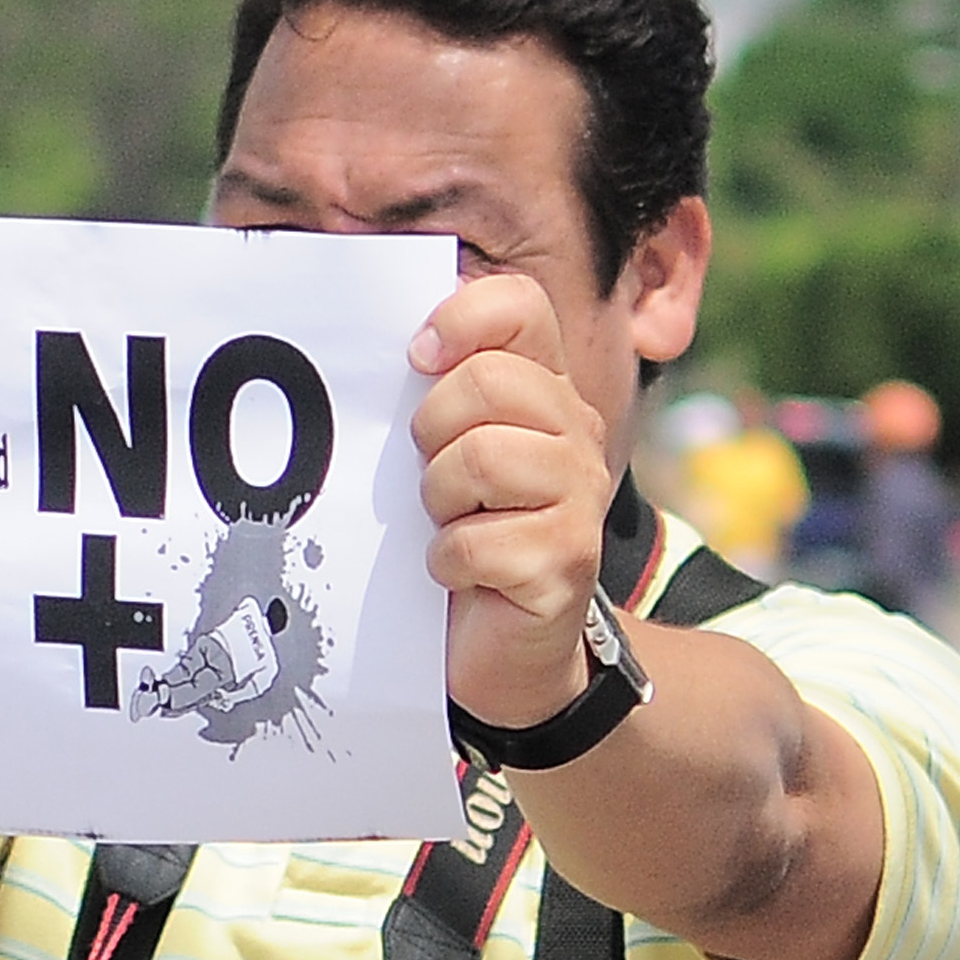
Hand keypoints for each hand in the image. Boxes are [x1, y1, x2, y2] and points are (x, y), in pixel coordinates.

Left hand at [408, 269, 615, 730]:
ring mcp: (578, 497)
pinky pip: (475, 541)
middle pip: (486, 381)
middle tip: (430, 479)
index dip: (460, 318)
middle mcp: (574, 432)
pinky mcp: (565, 561)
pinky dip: (445, 563)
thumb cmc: (459, 540)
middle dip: (431, 432)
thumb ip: (431, 396)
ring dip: (438, 501)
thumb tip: (381, 344)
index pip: (518, 306)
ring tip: (446, 525)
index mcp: (542, 390)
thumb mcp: (443, 457)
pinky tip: (454, 575)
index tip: (416, 359)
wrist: (502, 652)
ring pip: (481, 457)